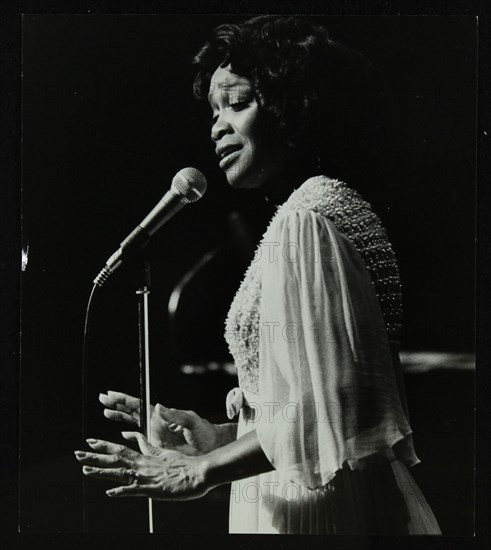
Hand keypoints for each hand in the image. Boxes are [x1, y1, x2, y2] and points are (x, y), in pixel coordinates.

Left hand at [74, 432, 209, 499]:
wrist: (198, 472)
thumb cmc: (183, 465)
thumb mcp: (162, 452)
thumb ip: (147, 446)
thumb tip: (133, 436)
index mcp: (145, 457)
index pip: (120, 449)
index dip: (104, 445)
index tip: (89, 441)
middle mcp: (143, 465)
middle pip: (115, 459)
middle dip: (95, 456)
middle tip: (77, 453)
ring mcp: (146, 477)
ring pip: (120, 473)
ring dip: (102, 472)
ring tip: (85, 470)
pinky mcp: (153, 489)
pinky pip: (135, 490)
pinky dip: (122, 491)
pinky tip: (110, 493)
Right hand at [99, 391, 225, 454]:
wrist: (211, 446)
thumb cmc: (203, 432)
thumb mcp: (190, 421)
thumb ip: (175, 414)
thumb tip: (158, 406)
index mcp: (160, 415)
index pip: (138, 404)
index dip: (124, 399)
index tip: (110, 393)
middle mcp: (155, 422)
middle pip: (132, 411)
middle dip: (117, 404)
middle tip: (102, 398)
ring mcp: (156, 433)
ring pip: (133, 423)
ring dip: (120, 417)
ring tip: (106, 411)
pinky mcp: (159, 445)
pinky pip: (140, 438)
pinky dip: (130, 436)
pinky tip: (123, 435)